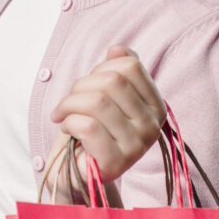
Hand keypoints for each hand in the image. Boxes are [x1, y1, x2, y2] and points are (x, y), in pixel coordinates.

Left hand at [46, 45, 166, 191]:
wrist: (77, 169)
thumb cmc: (91, 128)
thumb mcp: (104, 94)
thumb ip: (116, 70)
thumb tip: (117, 49)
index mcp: (156, 106)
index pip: (131, 66)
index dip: (102, 68)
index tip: (88, 83)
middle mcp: (153, 126)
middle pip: (112, 82)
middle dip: (80, 85)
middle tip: (68, 101)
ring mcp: (137, 146)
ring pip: (97, 102)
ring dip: (69, 104)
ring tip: (62, 113)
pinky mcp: (117, 163)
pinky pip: (88, 126)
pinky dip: (69, 122)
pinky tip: (66, 128)